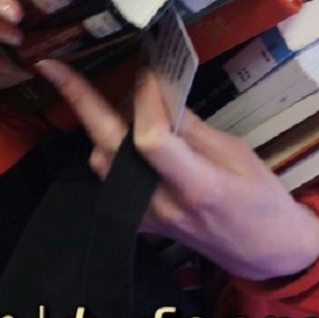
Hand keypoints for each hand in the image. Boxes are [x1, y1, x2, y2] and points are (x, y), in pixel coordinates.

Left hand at [37, 59, 318, 281]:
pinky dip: (108, 145)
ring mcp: (146, 217)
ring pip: (101, 162)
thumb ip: (194, 128)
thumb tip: (158, 93)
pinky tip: (119, 125)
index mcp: (198, 186)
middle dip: (81, 102)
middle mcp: (162, 204)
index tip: (150, 68)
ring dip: (97, 122)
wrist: (265, 251)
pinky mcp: (139, 221)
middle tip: (53, 66)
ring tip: (102, 90)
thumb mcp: (239, 154)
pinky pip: (109, 177)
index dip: (146, 99)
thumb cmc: (261, 198)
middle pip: (108, 149)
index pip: (152, 139)